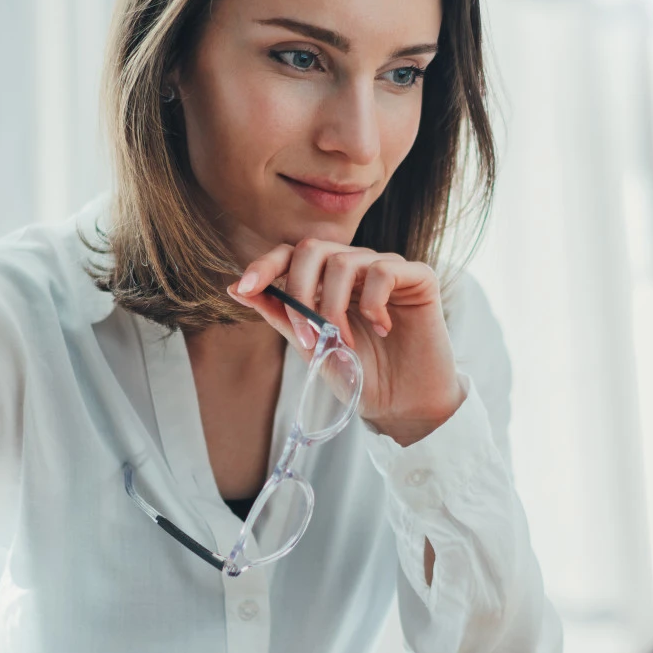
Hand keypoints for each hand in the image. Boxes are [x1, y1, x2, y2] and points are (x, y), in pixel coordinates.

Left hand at [227, 239, 464, 445]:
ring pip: (344, 261)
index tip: (245, 288)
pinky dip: (374, 303)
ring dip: (335, 307)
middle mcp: (355, 267)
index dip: (265, 264)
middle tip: (308, 335)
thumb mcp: (311, 346)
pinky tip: (382, 328)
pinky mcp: (418, 277)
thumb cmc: (360, 375)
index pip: (291, 255)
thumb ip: (280, 314)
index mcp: (327, 281)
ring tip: (346, 342)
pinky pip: (384, 270)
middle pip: (312, 248)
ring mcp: (385, 268)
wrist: (402, 404)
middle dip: (299, 290)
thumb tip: (235, 289)